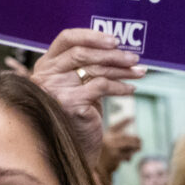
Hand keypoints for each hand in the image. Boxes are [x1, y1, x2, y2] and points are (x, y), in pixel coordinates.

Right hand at [29, 28, 145, 166]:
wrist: (72, 149)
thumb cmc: (79, 114)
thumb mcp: (79, 85)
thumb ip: (88, 65)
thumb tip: (120, 48)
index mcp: (45, 65)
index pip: (67, 38)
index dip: (92, 35)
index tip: (115, 40)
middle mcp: (46, 75)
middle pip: (82, 52)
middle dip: (113, 54)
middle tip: (134, 57)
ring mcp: (56, 89)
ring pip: (94, 68)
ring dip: (122, 69)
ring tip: (139, 72)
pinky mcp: (70, 102)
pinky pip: (102, 86)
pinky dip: (120, 87)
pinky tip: (131, 90)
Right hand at [99, 117, 140, 177]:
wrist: (96, 172)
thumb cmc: (102, 159)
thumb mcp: (107, 148)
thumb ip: (117, 142)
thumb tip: (135, 141)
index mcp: (105, 136)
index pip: (116, 126)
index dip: (124, 121)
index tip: (133, 117)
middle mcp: (108, 140)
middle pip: (125, 136)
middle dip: (135, 139)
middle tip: (141, 141)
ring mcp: (111, 147)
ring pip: (128, 144)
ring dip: (135, 146)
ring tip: (139, 148)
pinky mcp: (115, 156)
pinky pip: (127, 154)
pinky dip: (129, 156)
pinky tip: (128, 159)